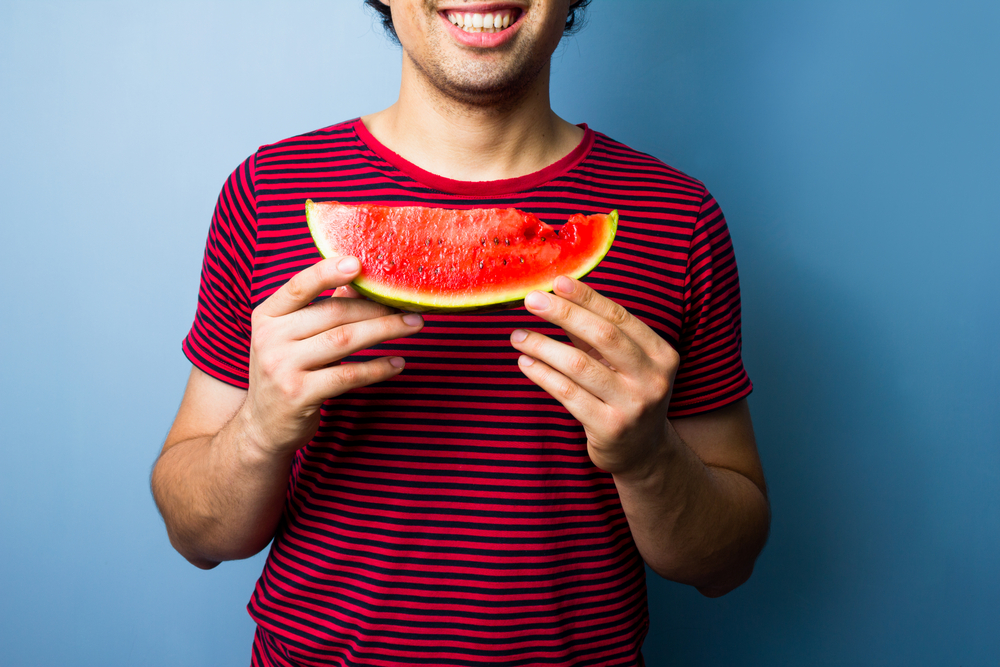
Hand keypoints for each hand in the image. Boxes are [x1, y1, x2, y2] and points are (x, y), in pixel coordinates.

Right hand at [241, 255, 423, 457]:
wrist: (262, 426)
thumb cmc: (286, 372)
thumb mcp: (293, 337)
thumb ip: (323, 309)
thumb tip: (362, 281)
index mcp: (267, 316)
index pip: (300, 286)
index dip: (328, 272)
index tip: (359, 262)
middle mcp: (270, 338)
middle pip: (333, 313)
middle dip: (376, 307)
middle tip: (409, 304)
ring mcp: (281, 367)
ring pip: (344, 340)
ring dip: (384, 330)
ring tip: (413, 325)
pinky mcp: (298, 395)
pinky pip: (347, 376)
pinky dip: (377, 368)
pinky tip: (397, 362)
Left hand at [510, 276, 679, 476]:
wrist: (642, 452)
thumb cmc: (625, 395)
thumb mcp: (622, 364)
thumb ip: (596, 335)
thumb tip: (557, 295)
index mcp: (661, 354)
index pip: (620, 317)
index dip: (587, 297)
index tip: (557, 281)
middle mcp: (653, 379)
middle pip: (603, 336)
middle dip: (564, 314)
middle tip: (532, 300)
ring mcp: (633, 406)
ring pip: (579, 366)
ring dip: (543, 346)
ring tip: (518, 335)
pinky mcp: (610, 428)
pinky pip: (568, 394)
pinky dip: (542, 374)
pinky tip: (525, 363)